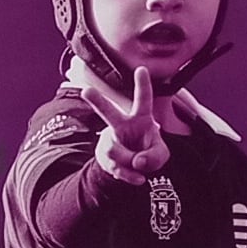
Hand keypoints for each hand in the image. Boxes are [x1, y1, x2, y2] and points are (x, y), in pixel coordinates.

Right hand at [81, 61, 184, 183]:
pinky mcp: (104, 157)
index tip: (141, 69)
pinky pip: (116, 168)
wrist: (131, 169)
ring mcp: (111, 141)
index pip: (143, 100)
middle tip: (86, 91)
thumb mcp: (160, 154)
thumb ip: (155, 156)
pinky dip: (130, 176)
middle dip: (98, 102)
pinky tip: (137, 178)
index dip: (143, 85)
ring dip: (130, 162)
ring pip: (115, 151)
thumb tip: (137, 161)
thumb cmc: (147, 152)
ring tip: (138, 164)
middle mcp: (123, 126)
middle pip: (109, 113)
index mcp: (140, 119)